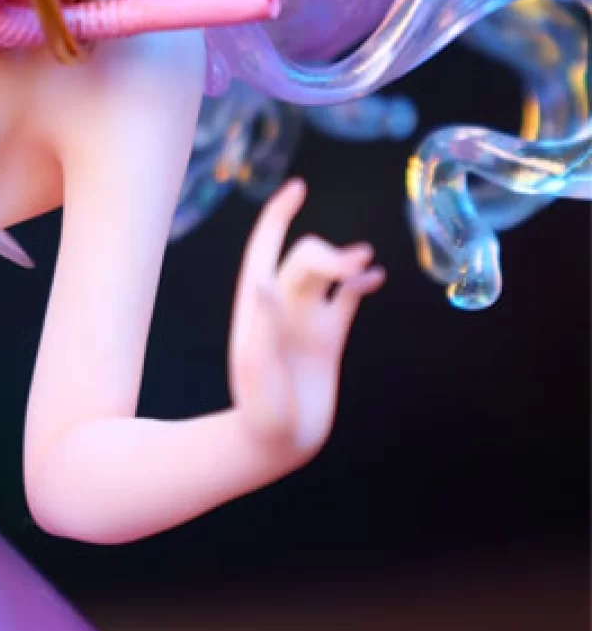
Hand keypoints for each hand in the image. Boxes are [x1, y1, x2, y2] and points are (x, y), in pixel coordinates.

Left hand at [227, 177, 383, 466]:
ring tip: (363, 266)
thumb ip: (261, 325)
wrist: (276, 443)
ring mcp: (306, 318)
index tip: (298, 187)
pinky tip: (374, 279)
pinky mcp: (329, 338)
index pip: (265, 244)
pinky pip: (348, 299)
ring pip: (330, 274)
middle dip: (329, 255)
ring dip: (347, 262)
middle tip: (352, 267)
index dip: (278, 214)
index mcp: (256, 301)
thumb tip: (264, 281)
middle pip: (306, 258)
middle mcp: (281, 303)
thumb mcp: (255, 366)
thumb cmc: (258, 408)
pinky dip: (361, 284)